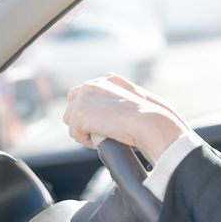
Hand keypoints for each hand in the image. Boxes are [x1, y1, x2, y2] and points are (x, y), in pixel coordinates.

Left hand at [63, 77, 186, 163]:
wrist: (148, 121)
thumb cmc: (149, 115)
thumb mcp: (135, 100)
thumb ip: (119, 99)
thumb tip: (111, 113)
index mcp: (106, 80)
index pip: (83, 94)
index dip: (88, 111)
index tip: (99, 123)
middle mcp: (91, 85)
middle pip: (72, 107)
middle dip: (83, 122)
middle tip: (99, 132)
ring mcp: (83, 99)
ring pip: (71, 122)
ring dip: (84, 132)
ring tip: (102, 136)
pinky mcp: (79, 115)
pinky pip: (76, 134)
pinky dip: (87, 141)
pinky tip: (102, 139)